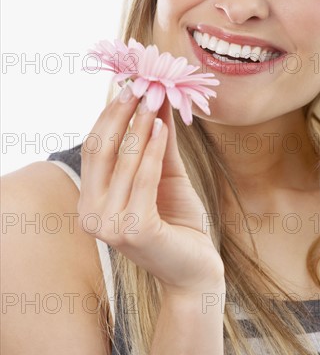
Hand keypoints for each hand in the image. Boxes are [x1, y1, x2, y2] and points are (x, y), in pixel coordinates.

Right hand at [78, 85, 224, 294]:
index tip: (127, 86)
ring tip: (154, 100)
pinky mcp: (133, 231)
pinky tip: (163, 127)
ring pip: (123, 161)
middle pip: (100, 151)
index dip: (108, 115)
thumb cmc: (177, 221)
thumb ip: (155, 141)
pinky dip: (153, 150)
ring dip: (140, 126)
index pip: (92, 148)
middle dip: (120, 114)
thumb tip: (154, 99)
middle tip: (138, 86)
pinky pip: (143, 178)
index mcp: (89, 201)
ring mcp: (109, 226)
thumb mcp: (162, 174)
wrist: (194, 268)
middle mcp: (90, 214)